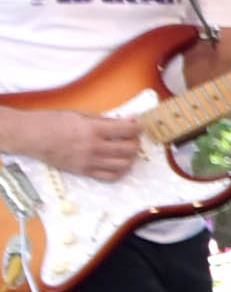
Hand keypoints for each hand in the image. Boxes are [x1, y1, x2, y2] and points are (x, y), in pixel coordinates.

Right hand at [8, 109, 142, 181]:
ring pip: (123, 164)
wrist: (32, 137)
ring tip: (125, 151)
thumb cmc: (53, 121)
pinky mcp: (83, 172)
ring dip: (130, 157)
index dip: (137, 127)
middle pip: (130, 149)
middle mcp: (94, 147)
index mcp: (94, 129)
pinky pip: (110, 176)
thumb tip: (126, 121)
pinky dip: (119, 171)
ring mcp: (89, 162)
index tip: (136, 124)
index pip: (128, 130)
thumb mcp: (80, 115)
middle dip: (136, 142)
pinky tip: (117, 164)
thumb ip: (104, 120)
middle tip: (131, 137)